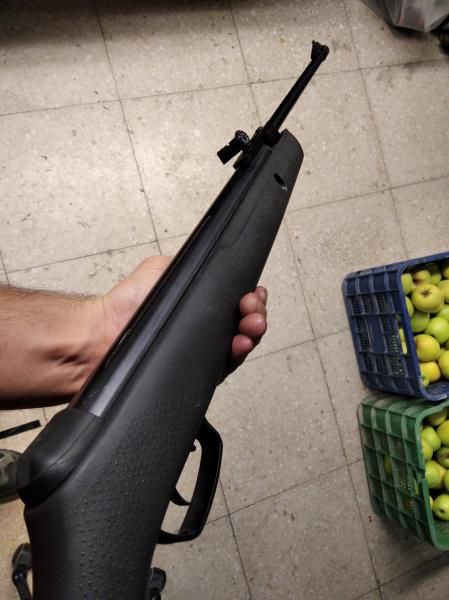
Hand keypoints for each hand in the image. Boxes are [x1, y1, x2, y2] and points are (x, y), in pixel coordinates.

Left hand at [101, 257, 267, 376]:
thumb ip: (189, 265)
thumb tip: (213, 264)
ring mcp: (204, 352)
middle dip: (257, 315)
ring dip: (254, 334)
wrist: (105, 333)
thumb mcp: (163, 268)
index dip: (251, 298)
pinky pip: (227, 366)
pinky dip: (239, 356)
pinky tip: (239, 345)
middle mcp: (206, 329)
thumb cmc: (128, 304)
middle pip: (245, 324)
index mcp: (202, 305)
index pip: (237, 302)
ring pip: (242, 345)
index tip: (253, 294)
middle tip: (252, 311)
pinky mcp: (199, 373)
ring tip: (251, 327)